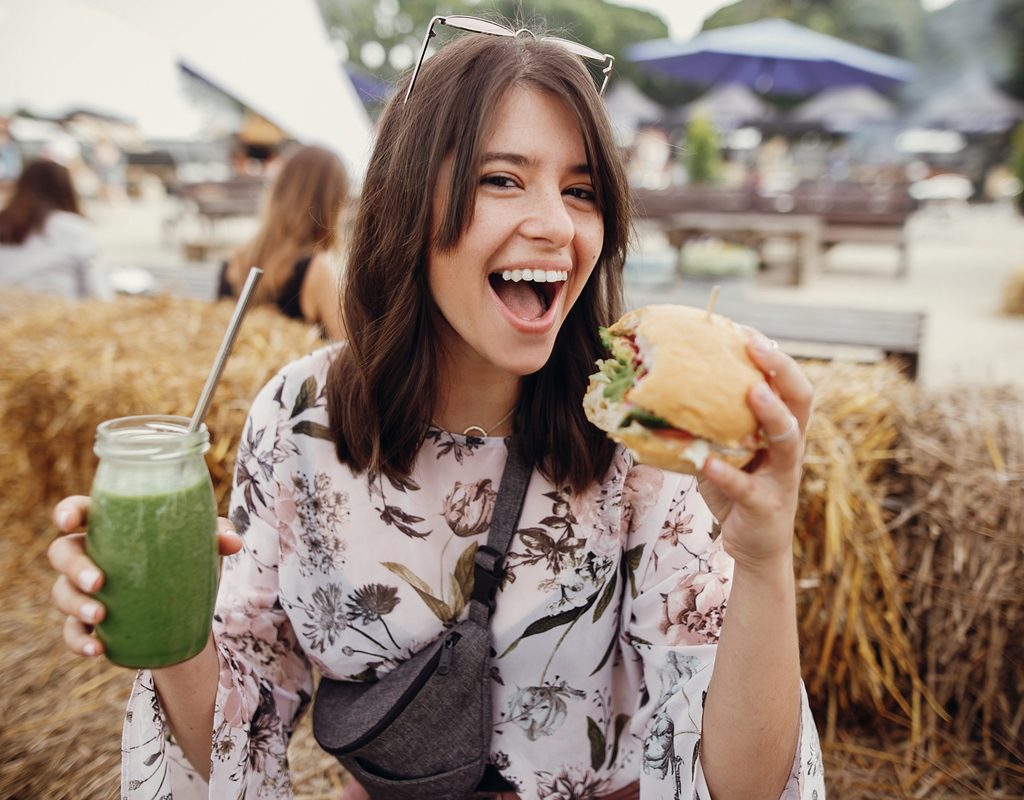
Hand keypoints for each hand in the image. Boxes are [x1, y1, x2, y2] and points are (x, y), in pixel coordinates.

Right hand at [47, 495, 242, 657]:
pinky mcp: (89, 623)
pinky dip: (80, 641)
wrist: (187, 613)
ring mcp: (86, 590)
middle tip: (99, 581)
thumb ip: (217, 534)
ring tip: (101, 615)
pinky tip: (98, 647)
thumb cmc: (186, 562)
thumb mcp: (203, 546)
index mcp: (113, 527)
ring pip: (62, 592)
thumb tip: (232, 541)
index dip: (68, 511)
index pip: (80, 511)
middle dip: (75, 566)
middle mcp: (92, 555)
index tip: (67, 520)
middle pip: (63, 552)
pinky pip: (72, 631)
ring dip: (76, 604)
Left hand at [697, 333, 811, 572]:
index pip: (788, 384)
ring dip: (772, 414)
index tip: (746, 330)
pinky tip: (708, 462)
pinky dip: (728, 473)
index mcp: (782, 430)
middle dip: (782, 370)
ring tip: (753, 391)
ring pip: (788, 441)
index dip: (774, 356)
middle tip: (757, 345)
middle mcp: (790, 449)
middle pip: (801, 401)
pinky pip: (747, 487)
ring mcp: (782, 478)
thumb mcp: (722, 451)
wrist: (754, 549)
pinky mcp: (765, 507)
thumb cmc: (737, 491)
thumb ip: (705, 424)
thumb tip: (662, 392)